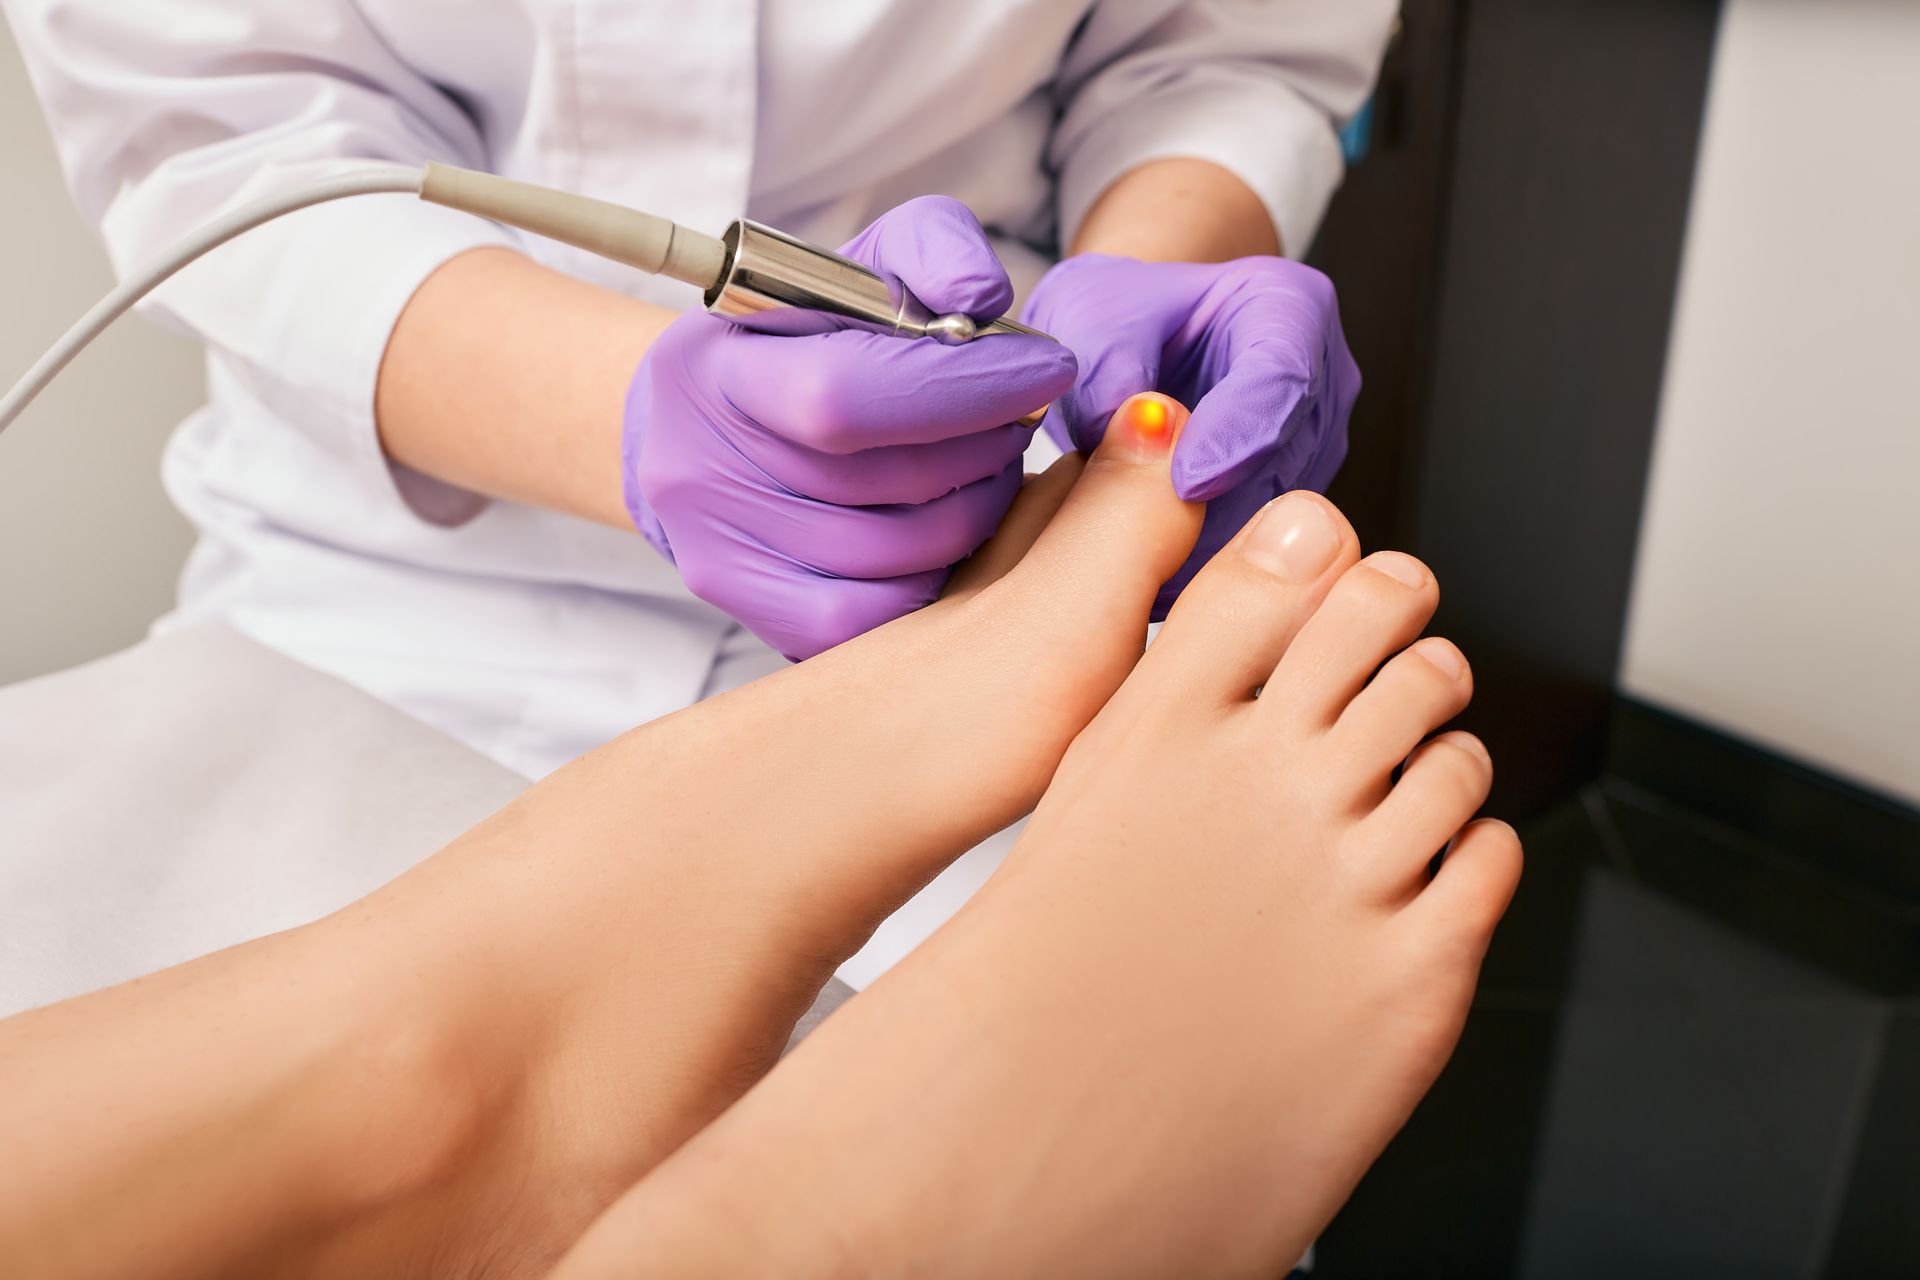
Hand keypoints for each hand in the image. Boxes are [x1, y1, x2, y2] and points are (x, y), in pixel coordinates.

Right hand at [624, 197, 1075, 659]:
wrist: (697, 427)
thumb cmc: (797, 336)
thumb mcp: (854, 266)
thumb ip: (930, 248)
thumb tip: (981, 297)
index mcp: (715, 370)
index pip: (849, 396)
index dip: (968, 386)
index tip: (1046, 366)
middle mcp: (702, 470)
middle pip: (895, 482)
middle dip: (987, 444)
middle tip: (1019, 417)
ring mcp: (723, 556)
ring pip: (905, 555)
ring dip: (981, 505)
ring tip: (990, 463)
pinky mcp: (755, 614)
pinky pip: (884, 615)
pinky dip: (941, 570)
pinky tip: (953, 524)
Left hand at [1022, 253, 1359, 612]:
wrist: (1125, 346)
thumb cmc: (1117, 317)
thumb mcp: (1088, 313)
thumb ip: (1106, 361)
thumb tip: (1126, 427)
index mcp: (1287, 308)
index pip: (1283, 378)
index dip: (1234, 435)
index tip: (1182, 481)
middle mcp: (1318, 382)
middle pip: (1282, 463)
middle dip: (1208, 506)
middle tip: (1129, 531)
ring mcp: (1308, 452)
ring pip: (1270, 521)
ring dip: (1195, 544)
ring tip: (1115, 547)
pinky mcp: (1285, 509)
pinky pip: (1250, 552)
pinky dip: (1190, 565)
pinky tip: (1136, 570)